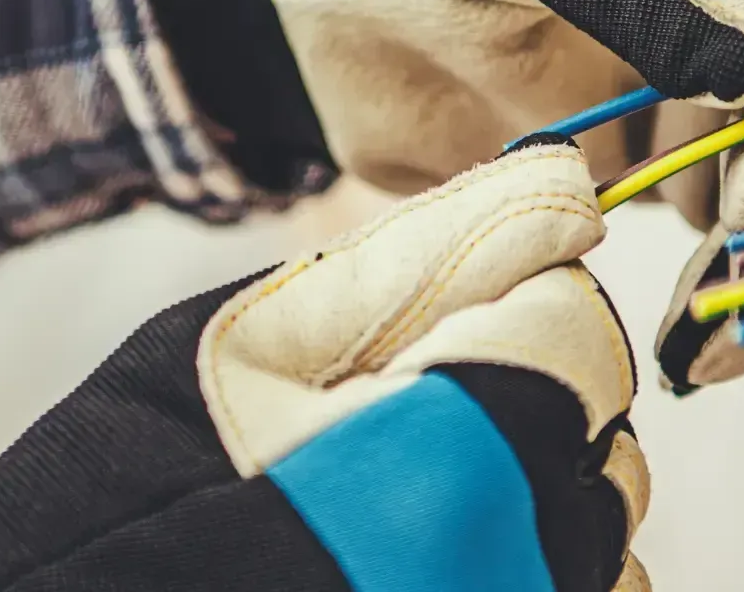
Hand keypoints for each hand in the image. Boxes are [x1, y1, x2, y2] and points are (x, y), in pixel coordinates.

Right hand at [0, 140, 649, 591]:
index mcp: (455, 453)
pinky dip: (528, 568)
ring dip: (534, 494)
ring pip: (599, 534)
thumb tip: (568, 190)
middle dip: (527, 402)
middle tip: (402, 414)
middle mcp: (508, 563)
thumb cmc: (139, 482)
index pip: (579, 336)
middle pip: (603, 439)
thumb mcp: (263, 336)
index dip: (515, 308)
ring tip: (404, 492)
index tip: (446, 321)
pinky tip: (429, 552)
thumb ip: (431, 255)